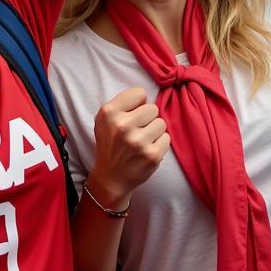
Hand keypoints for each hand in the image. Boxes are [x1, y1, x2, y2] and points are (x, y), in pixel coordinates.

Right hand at [87, 86, 168, 207]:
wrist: (111, 176)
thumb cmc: (110, 143)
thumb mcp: (104, 119)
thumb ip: (121, 104)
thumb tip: (145, 97)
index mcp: (109, 112)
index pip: (139, 93)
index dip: (138, 104)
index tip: (132, 114)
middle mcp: (122, 125)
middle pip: (153, 108)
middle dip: (147, 118)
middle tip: (137, 130)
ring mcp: (138, 141)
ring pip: (161, 123)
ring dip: (154, 131)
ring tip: (142, 140)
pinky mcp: (152, 155)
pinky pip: (167, 138)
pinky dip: (160, 143)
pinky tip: (148, 149)